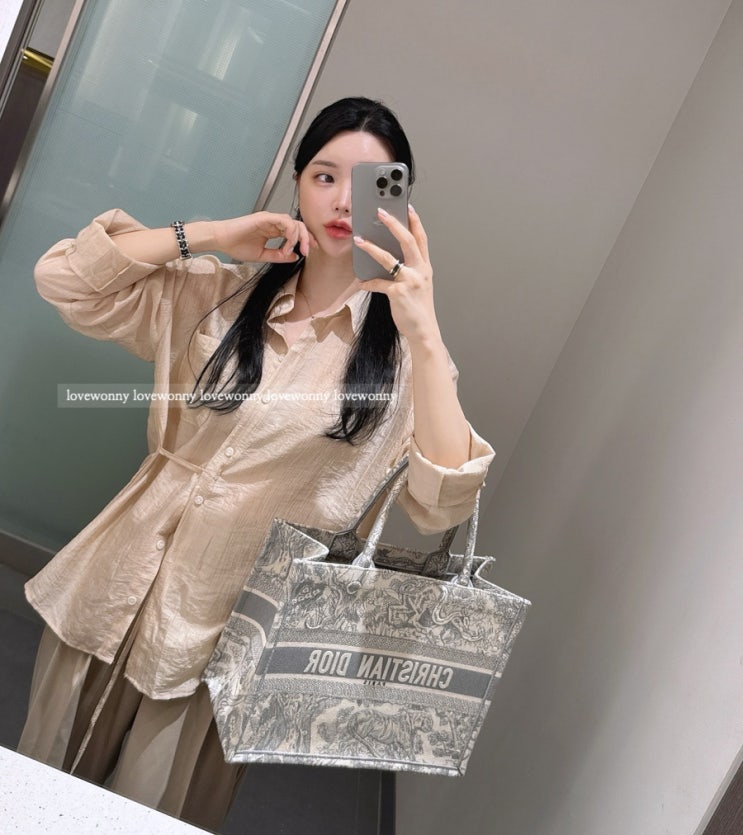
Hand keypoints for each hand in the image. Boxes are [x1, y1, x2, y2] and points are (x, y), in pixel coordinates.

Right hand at [211, 212, 316, 262]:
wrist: (222, 240)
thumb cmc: (237, 246)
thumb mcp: (263, 255)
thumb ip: (279, 256)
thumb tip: (295, 256)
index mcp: (274, 230)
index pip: (295, 232)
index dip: (305, 240)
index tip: (310, 250)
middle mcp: (274, 223)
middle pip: (298, 225)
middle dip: (306, 238)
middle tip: (307, 251)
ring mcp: (270, 219)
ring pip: (293, 222)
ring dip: (298, 236)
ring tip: (295, 249)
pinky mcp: (264, 218)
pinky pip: (283, 220)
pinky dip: (289, 231)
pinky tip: (288, 242)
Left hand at [354, 205, 441, 344]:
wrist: (424, 330)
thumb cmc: (419, 308)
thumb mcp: (420, 285)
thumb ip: (410, 270)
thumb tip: (391, 259)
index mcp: (425, 267)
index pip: (421, 239)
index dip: (415, 222)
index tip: (408, 207)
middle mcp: (420, 271)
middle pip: (407, 241)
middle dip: (394, 224)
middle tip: (380, 213)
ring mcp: (409, 281)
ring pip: (388, 259)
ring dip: (372, 248)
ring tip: (359, 240)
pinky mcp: (398, 293)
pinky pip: (378, 283)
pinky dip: (368, 283)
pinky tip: (361, 282)